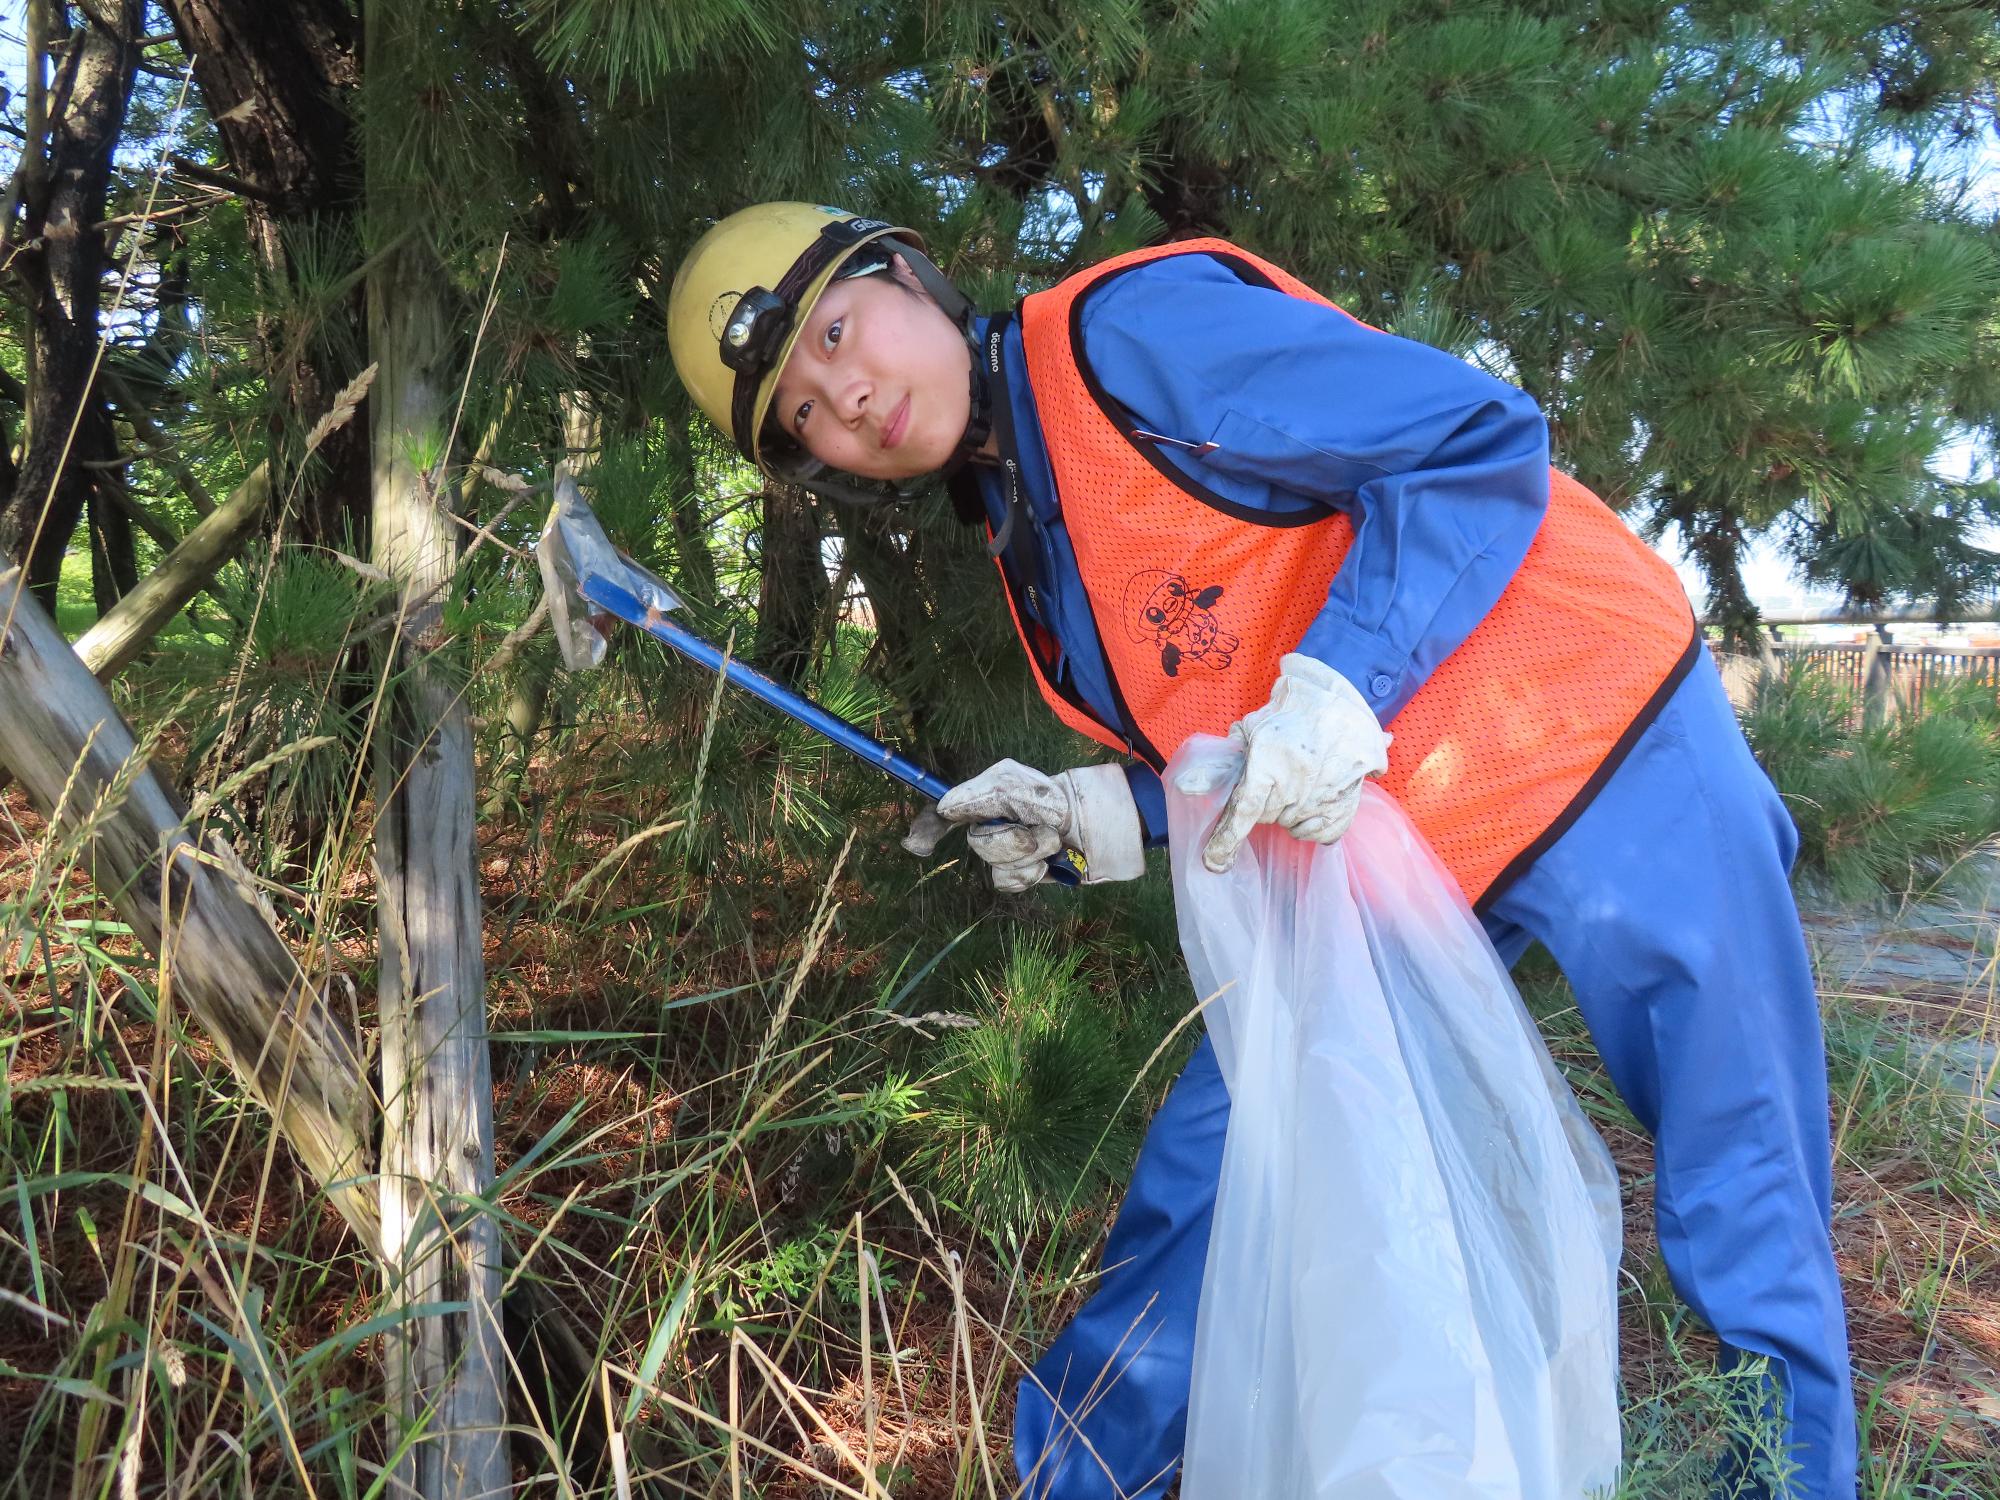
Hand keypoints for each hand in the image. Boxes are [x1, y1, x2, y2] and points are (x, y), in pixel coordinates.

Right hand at [902, 760, 1145, 891]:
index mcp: (987, 799)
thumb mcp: (1019, 786)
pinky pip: (1010, 881)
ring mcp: (1009, 853)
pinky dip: (1032, 872)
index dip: (929, 826)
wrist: (1100, 826)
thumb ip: (979, 796)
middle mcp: (993, 825)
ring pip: (995, 864)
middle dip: (1010, 838)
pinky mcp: (1024, 875)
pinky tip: (1049, 863)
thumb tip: (944, 808)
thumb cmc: (1062, 800)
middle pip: (976, 842)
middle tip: (1039, 828)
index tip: (917, 844)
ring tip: (1052, 842)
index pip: (947, 812)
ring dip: (1028, 852)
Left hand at [1191, 654, 1390, 873]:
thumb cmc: (1288, 716)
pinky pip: (1320, 834)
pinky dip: (1312, 824)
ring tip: (1297, 783)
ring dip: (1287, 813)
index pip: (1243, 811)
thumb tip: (1186, 787)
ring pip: (1292, 827)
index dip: (1227, 839)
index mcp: (1269, 762)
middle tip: (1274, 779)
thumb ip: (1219, 764)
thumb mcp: (1249, 731)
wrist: (1339, 704)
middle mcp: (1297, 783)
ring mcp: (1325, 796)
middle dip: (1263, 805)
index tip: (1214, 863)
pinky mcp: (1347, 804)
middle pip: (1266, 818)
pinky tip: (1314, 800)